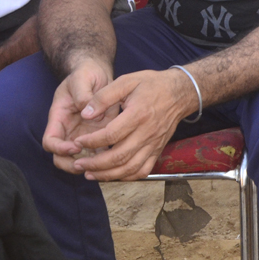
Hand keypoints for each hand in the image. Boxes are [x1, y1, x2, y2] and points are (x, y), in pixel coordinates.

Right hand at [42, 59, 114, 173]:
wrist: (97, 74)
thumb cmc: (85, 74)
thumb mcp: (81, 79)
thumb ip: (82, 94)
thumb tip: (87, 110)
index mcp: (58, 118)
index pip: (50, 141)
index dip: (59, 148)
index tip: (75, 146)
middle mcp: (68, 130)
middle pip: (61, 158)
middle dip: (71, 164)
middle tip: (88, 163)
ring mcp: (83, 135)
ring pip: (80, 159)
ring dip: (89, 165)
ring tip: (104, 162)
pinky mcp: (98, 135)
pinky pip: (98, 153)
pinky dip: (104, 158)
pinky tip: (115, 156)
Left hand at [68, 68, 197, 180]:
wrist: (180, 92)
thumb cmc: (152, 84)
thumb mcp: (127, 81)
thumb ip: (104, 96)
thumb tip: (85, 113)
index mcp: (138, 114)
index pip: (111, 135)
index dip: (91, 141)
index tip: (78, 141)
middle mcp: (147, 133)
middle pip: (119, 156)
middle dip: (95, 164)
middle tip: (79, 164)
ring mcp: (154, 144)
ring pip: (129, 168)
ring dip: (107, 175)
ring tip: (89, 174)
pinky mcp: (157, 150)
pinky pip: (142, 171)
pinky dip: (126, 177)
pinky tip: (112, 175)